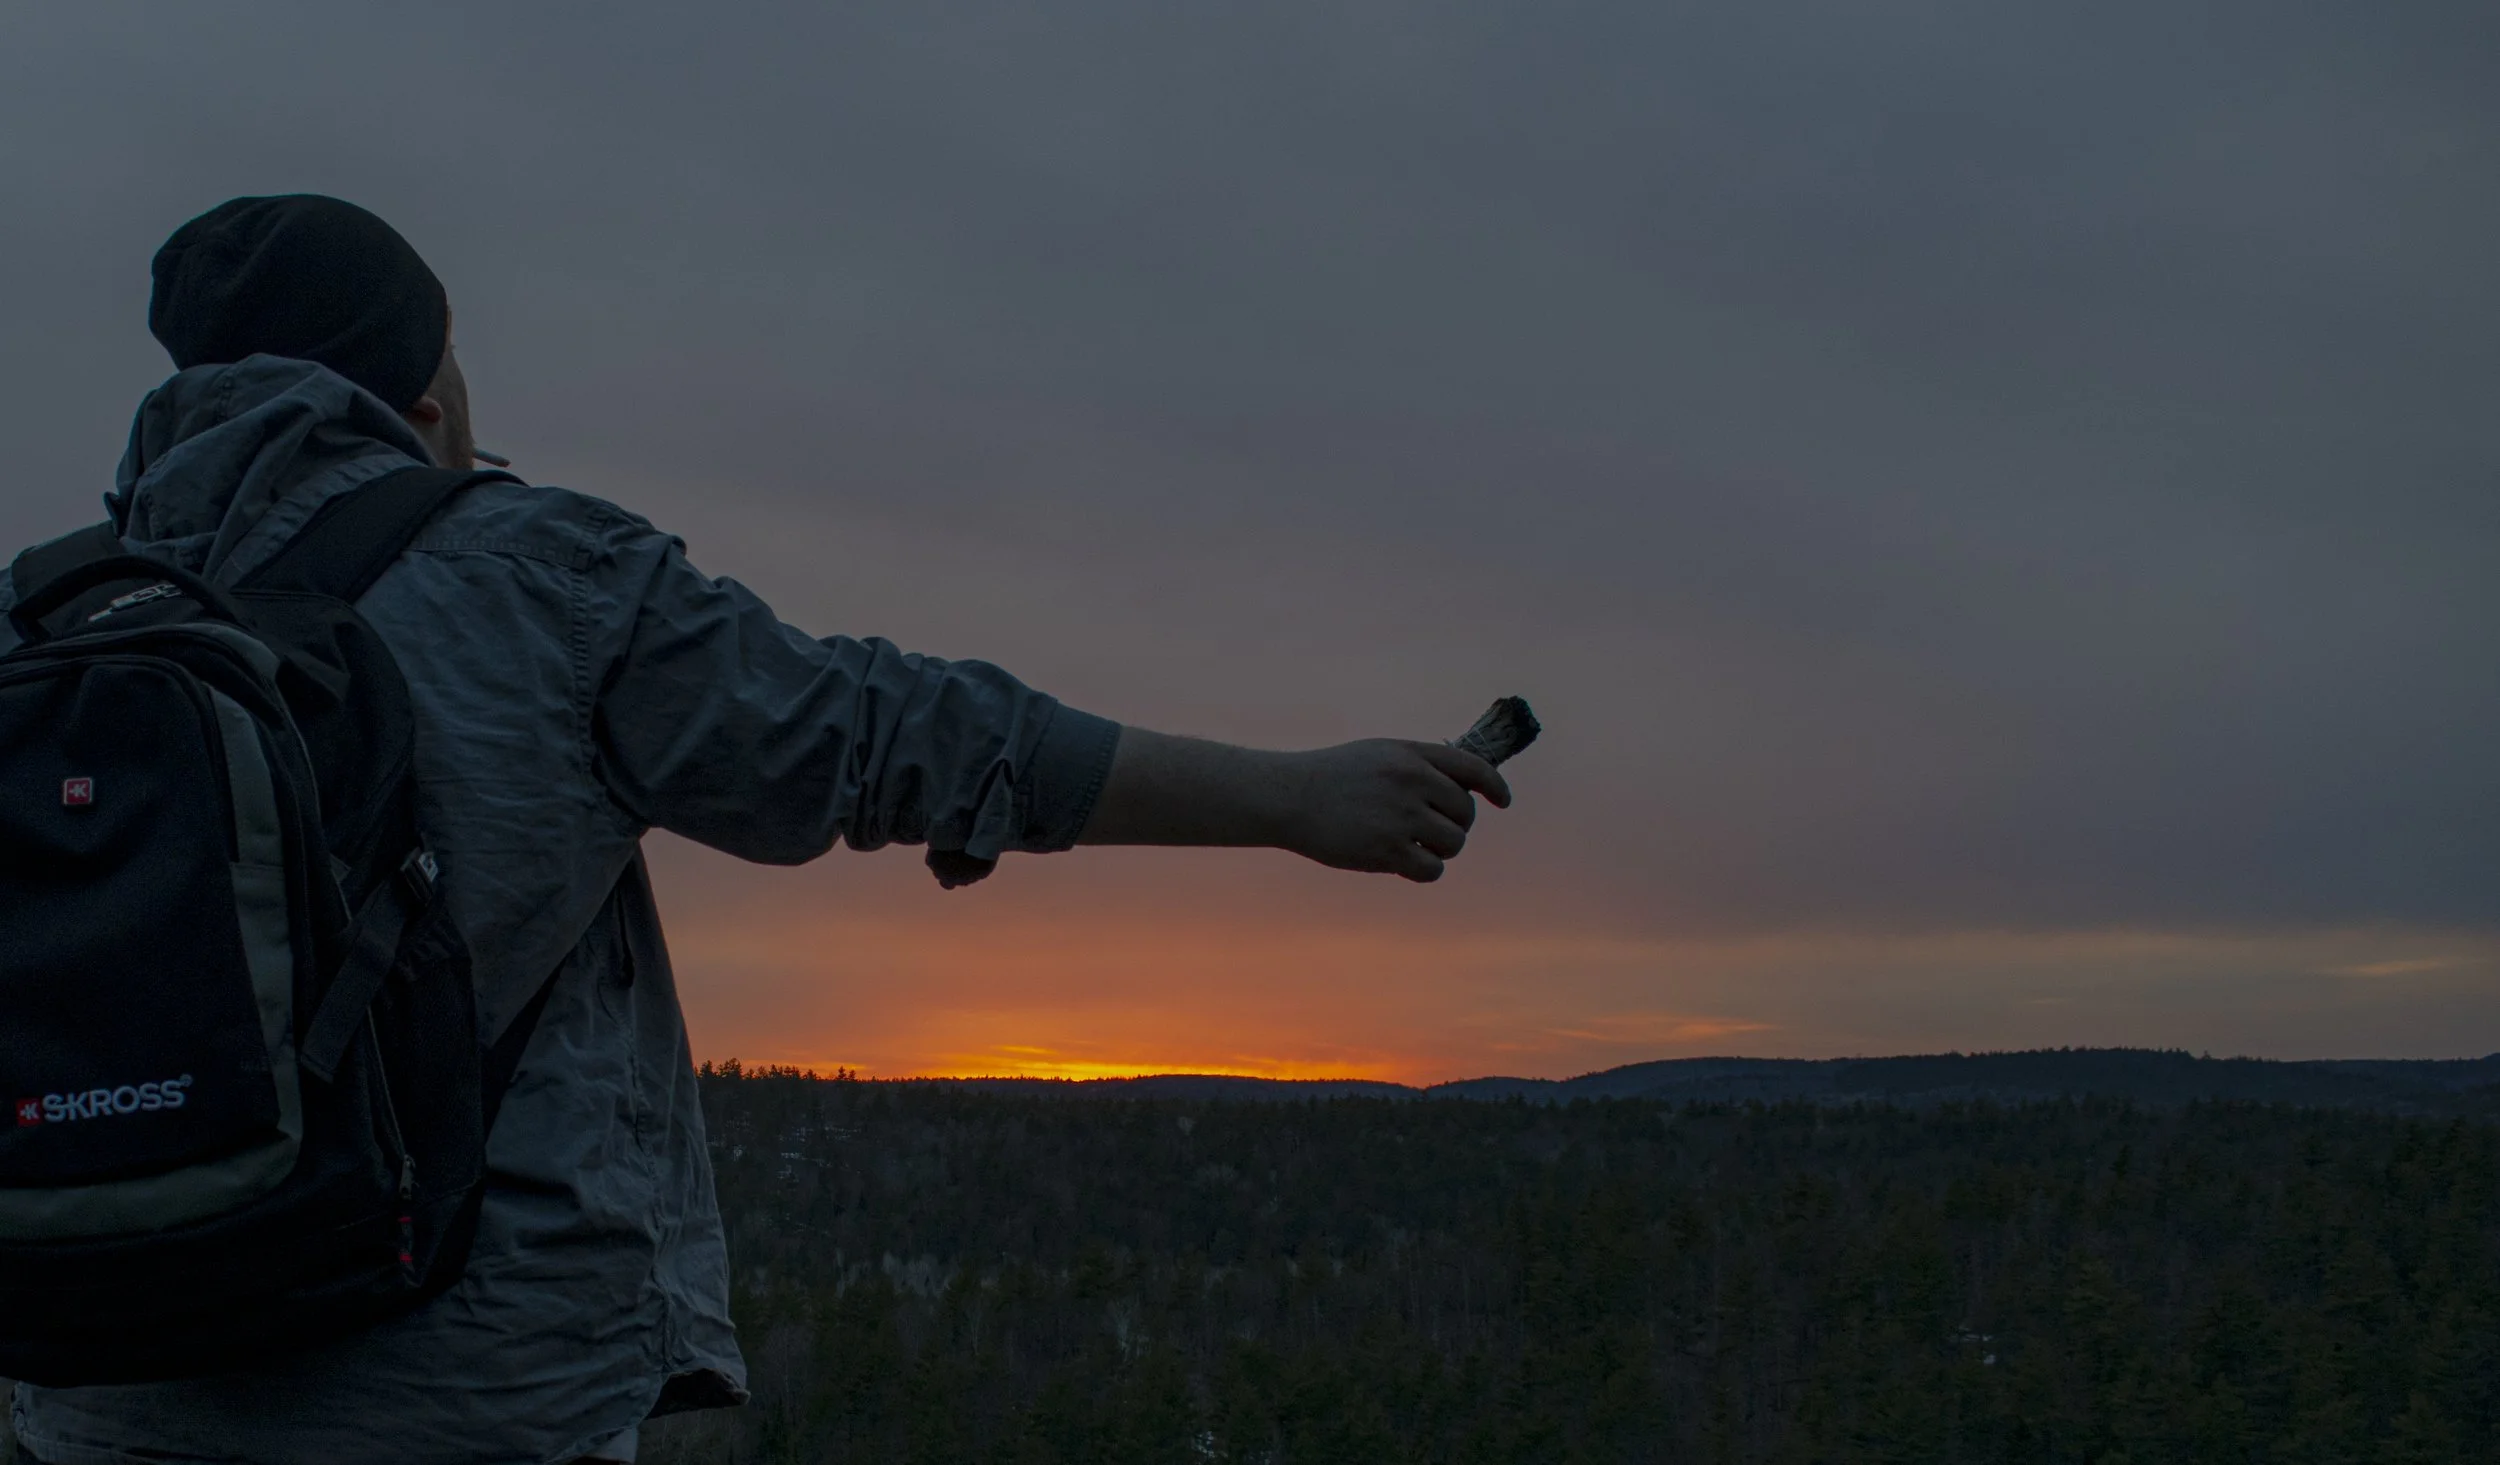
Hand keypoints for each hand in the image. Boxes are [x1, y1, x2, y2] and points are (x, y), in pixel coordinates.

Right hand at [1278, 739, 1511, 881]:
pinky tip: (1405, 863)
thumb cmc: (1336, 776)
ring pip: (1453, 843)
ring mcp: (1399, 816)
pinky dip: (1425, 869)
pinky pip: (1432, 869)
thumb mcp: (1381, 754)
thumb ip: (1421, 765)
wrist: (1290, 796)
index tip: (1502, 801)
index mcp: (1412, 755)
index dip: (1494, 787)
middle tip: (1431, 830)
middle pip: (1465, 812)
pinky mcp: (1386, 850)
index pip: (1473, 768)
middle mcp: (1411, 781)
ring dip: (1440, 849)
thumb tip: (1467, 787)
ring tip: (1414, 846)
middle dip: (1455, 825)